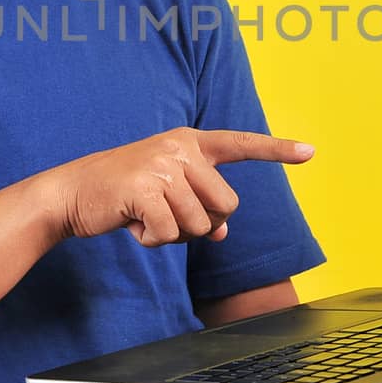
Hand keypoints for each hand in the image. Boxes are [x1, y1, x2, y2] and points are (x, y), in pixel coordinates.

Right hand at [40, 127, 314, 247]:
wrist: (70, 194)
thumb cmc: (122, 194)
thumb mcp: (165, 194)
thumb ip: (198, 204)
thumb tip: (224, 231)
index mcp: (189, 142)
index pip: (241, 144)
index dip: (277, 150)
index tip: (311, 152)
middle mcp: (179, 148)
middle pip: (226, 205)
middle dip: (201, 222)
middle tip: (165, 215)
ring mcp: (162, 166)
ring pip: (200, 225)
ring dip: (174, 234)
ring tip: (145, 216)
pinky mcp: (145, 189)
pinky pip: (170, 234)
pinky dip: (153, 240)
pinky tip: (133, 224)